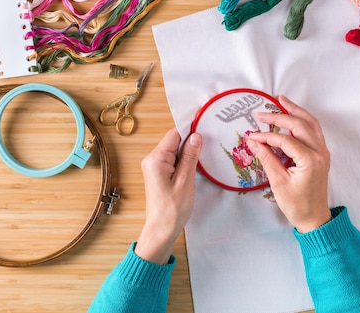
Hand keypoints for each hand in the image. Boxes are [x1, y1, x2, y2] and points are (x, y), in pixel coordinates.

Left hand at [134, 129, 201, 263]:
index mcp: (156, 159)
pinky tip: (193, 168)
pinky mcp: (159, 174)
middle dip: (190, 143)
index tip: (205, 128)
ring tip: (201, 160)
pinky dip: (184, 162)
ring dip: (188, 154)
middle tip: (207, 148)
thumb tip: (196, 136)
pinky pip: (173, 160)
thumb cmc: (172, 209)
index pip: (174, 134)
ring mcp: (154, 167)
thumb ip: (190, 156)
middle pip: (174, 141)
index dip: (189, 131)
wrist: (161, 230)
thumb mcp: (185, 180)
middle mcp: (152, 160)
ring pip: (175, 151)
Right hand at [247, 96, 331, 232]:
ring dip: (296, 111)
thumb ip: (266, 159)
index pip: (284, 140)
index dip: (266, 136)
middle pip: (299, 125)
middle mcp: (319, 153)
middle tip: (262, 113)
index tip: (251, 135)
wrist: (314, 218)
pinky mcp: (321, 154)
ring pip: (310, 123)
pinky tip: (293, 115)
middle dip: (279, 116)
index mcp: (309, 161)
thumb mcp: (278, 182)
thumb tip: (252, 142)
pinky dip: (303, 120)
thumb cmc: (297, 204)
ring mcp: (323, 152)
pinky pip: (314, 130)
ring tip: (281, 100)